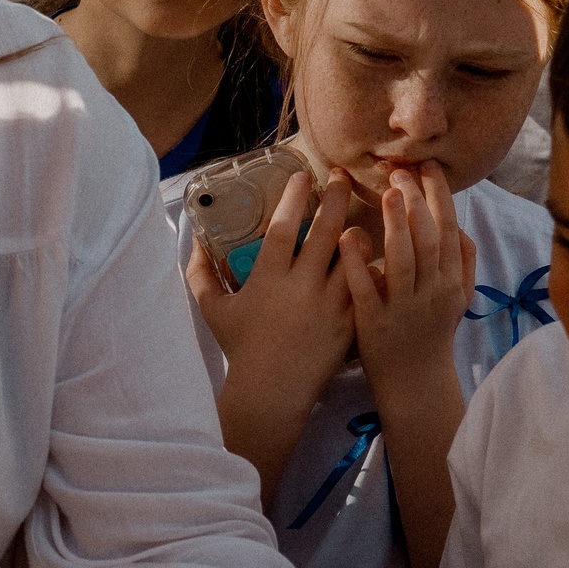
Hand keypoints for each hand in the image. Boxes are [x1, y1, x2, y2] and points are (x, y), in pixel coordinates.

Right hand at [187, 167, 358, 384]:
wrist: (272, 392)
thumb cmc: (241, 349)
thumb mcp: (213, 310)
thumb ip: (199, 273)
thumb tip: (193, 239)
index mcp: (268, 280)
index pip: (282, 227)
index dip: (293, 197)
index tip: (301, 175)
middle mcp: (302, 287)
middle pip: (325, 231)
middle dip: (335, 197)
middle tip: (341, 177)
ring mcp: (330, 305)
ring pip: (354, 255)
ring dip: (357, 231)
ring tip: (358, 218)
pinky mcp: (349, 323)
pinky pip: (368, 286)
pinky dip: (371, 269)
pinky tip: (375, 256)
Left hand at [338, 163, 475, 399]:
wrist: (416, 384)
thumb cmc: (432, 333)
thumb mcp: (457, 299)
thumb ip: (463, 262)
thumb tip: (461, 225)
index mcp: (450, 280)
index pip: (448, 229)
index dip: (439, 195)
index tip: (427, 166)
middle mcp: (431, 291)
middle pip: (427, 238)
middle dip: (416, 201)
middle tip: (400, 172)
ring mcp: (403, 307)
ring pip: (403, 260)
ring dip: (396, 224)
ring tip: (386, 193)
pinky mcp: (375, 323)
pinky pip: (366, 289)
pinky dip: (357, 262)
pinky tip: (347, 237)